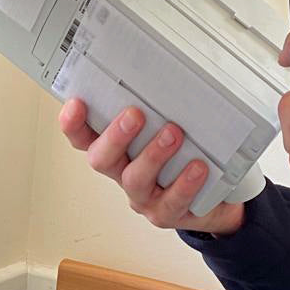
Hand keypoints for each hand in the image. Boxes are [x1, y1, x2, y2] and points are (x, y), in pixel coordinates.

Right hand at [58, 99, 246, 236]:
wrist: (215, 197)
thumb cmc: (188, 155)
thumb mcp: (170, 126)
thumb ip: (160, 108)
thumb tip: (165, 77)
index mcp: (118, 149)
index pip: (85, 136)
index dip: (74, 124)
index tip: (77, 104)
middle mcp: (125, 172)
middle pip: (102, 159)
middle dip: (115, 136)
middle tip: (134, 115)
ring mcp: (144, 196)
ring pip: (135, 179)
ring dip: (153, 155)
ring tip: (174, 134)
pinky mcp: (168, 213)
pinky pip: (172, 202)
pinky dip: (185, 183)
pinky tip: (198, 167)